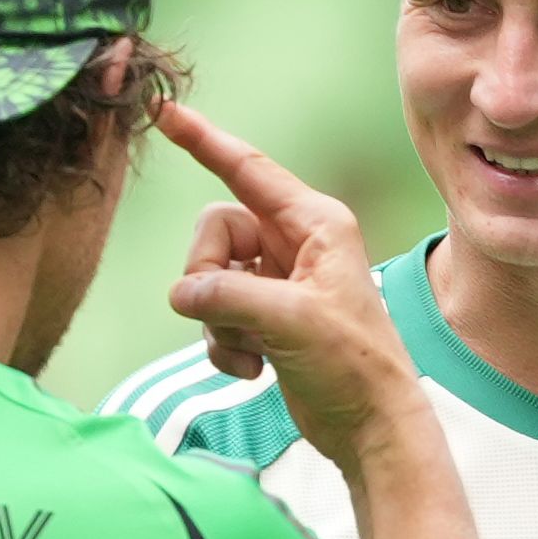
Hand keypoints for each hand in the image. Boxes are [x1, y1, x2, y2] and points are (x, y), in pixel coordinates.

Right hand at [157, 101, 426, 468]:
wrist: (372, 427)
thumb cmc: (354, 366)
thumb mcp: (292, 320)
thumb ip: (228, 294)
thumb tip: (182, 291)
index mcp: (316, 223)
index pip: (247, 170)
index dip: (205, 141)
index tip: (166, 111)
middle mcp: (296, 243)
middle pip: (214, 231)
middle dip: (207, 275)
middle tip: (229, 315)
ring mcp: (278, 281)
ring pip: (209, 277)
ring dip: (217, 321)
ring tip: (253, 352)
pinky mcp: (265, 317)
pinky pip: (215, 313)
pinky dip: (223, 344)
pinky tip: (254, 369)